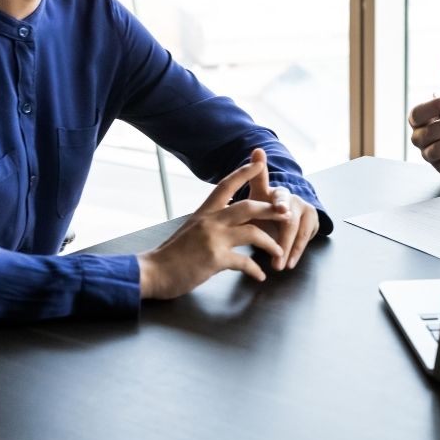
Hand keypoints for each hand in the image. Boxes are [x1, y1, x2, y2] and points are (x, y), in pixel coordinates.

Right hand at [137, 149, 290, 298]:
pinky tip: (260, 276)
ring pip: (252, 232)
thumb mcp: (191, 230)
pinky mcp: (215, 259)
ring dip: (270, 243)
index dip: (244, 173)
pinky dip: (255, 269)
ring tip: (278, 251)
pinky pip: (244, 262)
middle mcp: (210, 221)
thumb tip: (225, 223)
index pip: (225, 185)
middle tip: (286, 213)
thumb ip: (209, 224)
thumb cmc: (171, 254)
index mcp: (204, 212)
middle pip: (248, 207)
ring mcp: (213, 239)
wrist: (152, 272)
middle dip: (270, 209)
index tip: (259, 163)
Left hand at [249, 148, 320, 270]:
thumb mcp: (258, 193)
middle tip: (276, 254)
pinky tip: (290, 262)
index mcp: (280, 192)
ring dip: (291, 250)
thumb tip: (257, 148)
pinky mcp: (314, 222)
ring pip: (300, 232)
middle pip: (291, 220)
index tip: (281, 210)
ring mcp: (307, 211)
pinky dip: (297, 252)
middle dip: (284, 239)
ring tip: (281, 265)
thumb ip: (256, 175)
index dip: (281, 203)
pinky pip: (306, 239)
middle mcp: (296, 200)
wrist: (282, 212)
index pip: (282, 196)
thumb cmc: (266, 204)